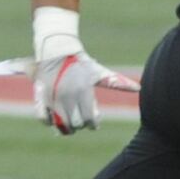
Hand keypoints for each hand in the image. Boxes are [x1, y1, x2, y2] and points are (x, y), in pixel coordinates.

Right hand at [0, 40, 139, 135]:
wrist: (57, 51)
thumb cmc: (82, 63)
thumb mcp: (99, 73)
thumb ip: (117, 83)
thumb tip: (139, 88)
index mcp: (83, 91)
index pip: (89, 119)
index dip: (93, 124)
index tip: (95, 123)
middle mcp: (67, 96)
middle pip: (75, 124)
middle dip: (80, 125)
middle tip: (83, 121)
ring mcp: (53, 97)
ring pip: (60, 124)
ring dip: (66, 127)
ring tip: (71, 123)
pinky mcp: (40, 97)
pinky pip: (43, 118)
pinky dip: (49, 122)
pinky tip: (55, 120)